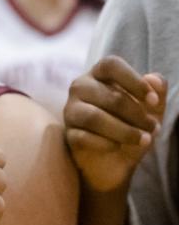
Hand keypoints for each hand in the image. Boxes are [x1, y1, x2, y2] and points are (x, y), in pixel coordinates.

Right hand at [64, 56, 165, 192]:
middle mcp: (80, 87)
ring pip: (94, 117)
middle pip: (109, 96)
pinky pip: (84, 137)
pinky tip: (118, 147)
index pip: (111, 65)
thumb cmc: (131, 125)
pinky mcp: (67, 133)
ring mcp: (71, 110)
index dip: (134, 81)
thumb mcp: (151, 109)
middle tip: (153, 128)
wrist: (115, 158)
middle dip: (136, 115)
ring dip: (123, 131)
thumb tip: (153, 79)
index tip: (153, 101)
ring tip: (143, 140)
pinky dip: (106, 144)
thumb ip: (156, 92)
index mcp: (100, 74)